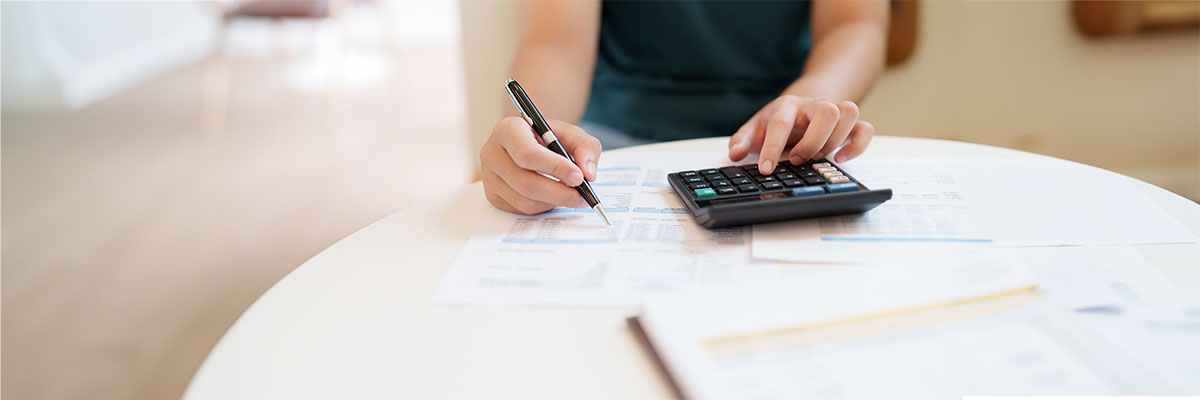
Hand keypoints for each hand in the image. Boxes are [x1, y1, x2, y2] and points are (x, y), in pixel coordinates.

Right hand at [480, 116, 602, 214]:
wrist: (529, 143)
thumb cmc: (548, 137)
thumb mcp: (570, 133)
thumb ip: (585, 147)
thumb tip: (588, 174)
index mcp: (507, 130)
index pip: (527, 154)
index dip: (554, 168)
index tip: (578, 177)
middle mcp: (492, 153)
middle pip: (525, 182)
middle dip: (559, 193)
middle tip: (583, 196)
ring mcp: (489, 177)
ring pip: (525, 200)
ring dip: (554, 202)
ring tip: (572, 195)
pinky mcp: (493, 196)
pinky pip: (522, 209)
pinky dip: (544, 206)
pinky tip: (554, 196)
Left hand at [727, 95, 874, 174]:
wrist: (800, 106)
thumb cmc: (777, 121)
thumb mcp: (755, 129)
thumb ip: (742, 140)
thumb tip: (735, 154)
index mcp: (786, 106)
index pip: (781, 123)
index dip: (773, 147)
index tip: (766, 169)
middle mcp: (813, 105)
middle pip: (827, 111)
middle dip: (813, 141)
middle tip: (796, 159)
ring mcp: (834, 112)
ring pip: (849, 112)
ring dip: (835, 140)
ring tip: (817, 157)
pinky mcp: (849, 124)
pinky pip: (865, 128)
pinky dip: (857, 145)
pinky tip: (840, 158)